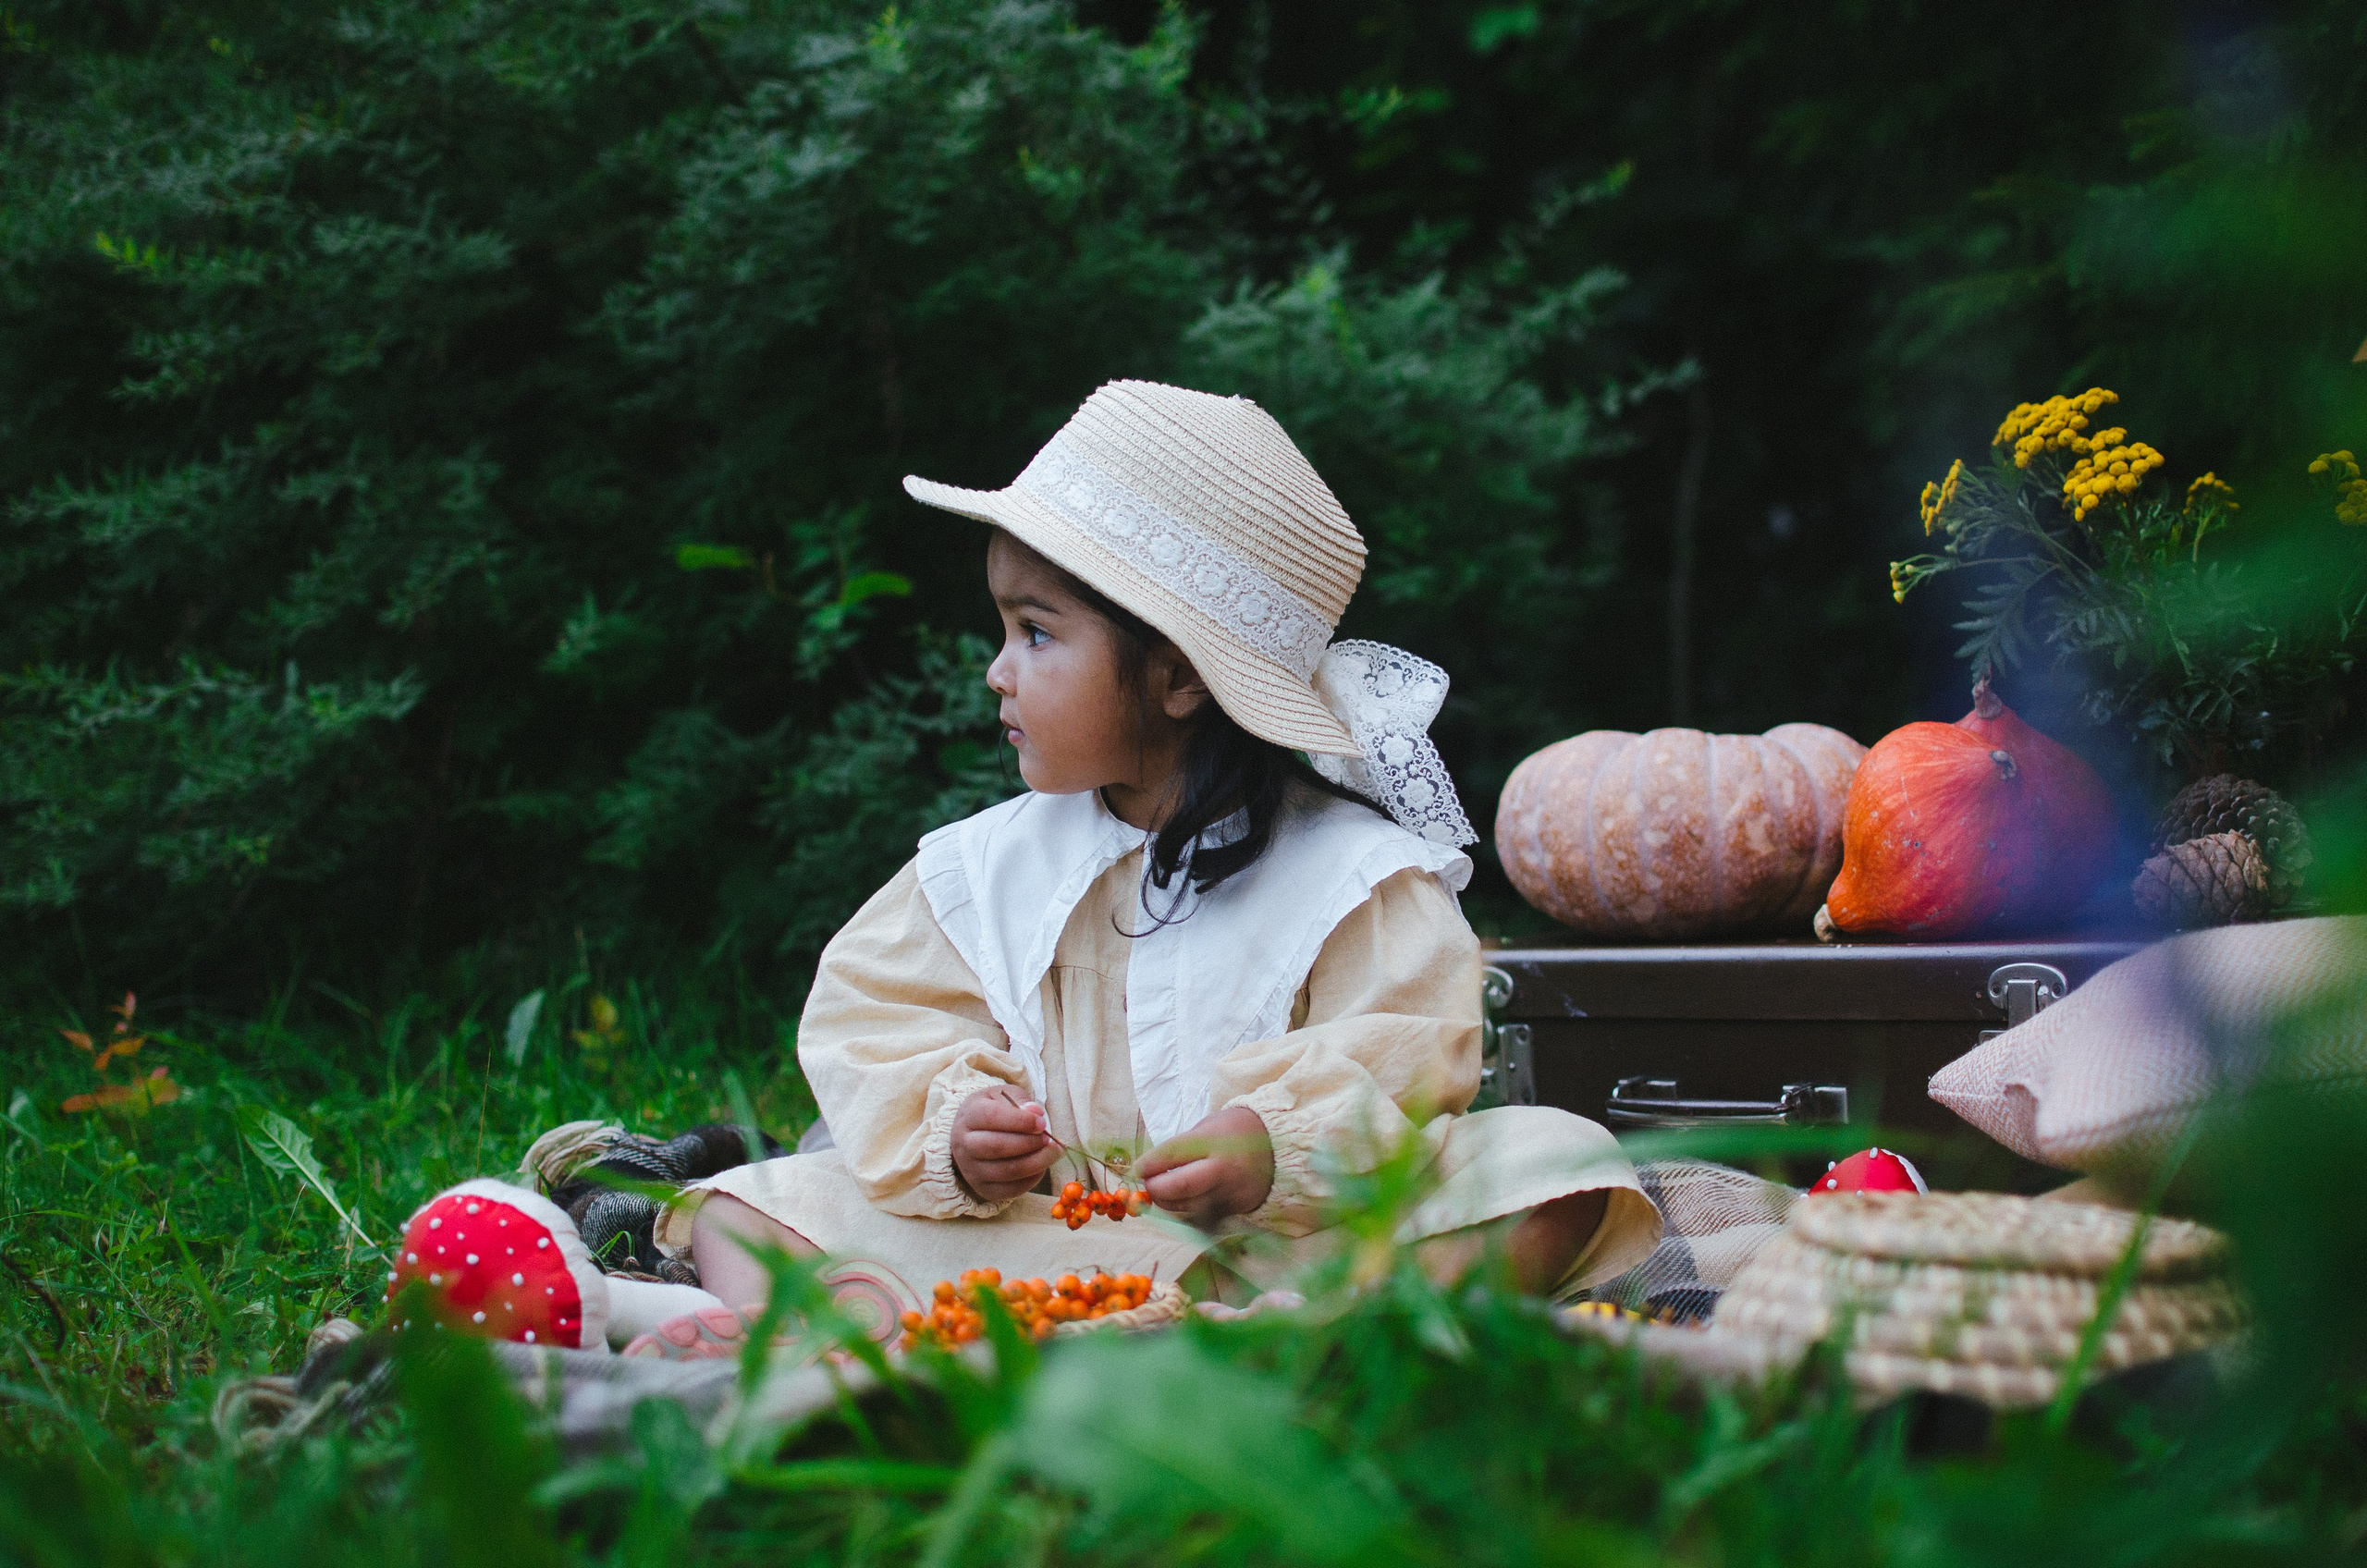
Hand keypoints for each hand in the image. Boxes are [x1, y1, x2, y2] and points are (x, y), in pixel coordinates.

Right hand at [951, 1085, 1057, 1203]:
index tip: (1042, 1123)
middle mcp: (963, 1145)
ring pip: (1007, 1171)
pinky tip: (1041, 1166)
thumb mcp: (1003, 1096)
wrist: (972, 1136)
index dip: (1020, 1120)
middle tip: (1048, 1139)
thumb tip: (1035, 1112)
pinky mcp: (982, 1189)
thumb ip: (1020, 1101)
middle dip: (1029, 1143)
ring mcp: (971, 1170)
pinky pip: (1011, 1190)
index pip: (992, 1117)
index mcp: (968, 1116)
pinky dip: (1032, 1179)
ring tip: (1052, 1152)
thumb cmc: (993, 1111)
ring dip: (1036, 1162)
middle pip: (997, 1147)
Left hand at [1137, 1105, 1273, 1228]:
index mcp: (1214, 1141)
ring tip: (1161, 1190)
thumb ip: (1182, 1147)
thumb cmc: (1235, 1131)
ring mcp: (1229, 1192)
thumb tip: (1150, 1166)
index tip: (1137, 1168)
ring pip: (1187, 1207)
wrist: (1279, 1148)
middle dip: (1156, 1188)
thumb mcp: (1208, 1128)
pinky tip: (1180, 1200)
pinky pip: (1201, 1215)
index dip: (1149, 1164)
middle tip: (1147, 1183)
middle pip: (1180, 1186)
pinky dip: (1185, 1210)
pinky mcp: (1233, 1209)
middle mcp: (1222, 1169)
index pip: (1172, 1154)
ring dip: (1166, 1202)